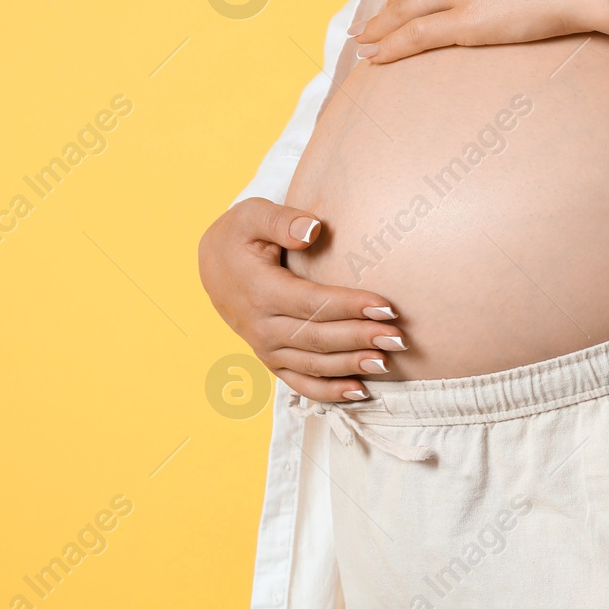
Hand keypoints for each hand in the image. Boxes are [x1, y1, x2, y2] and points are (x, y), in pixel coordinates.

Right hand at [197, 198, 404, 402]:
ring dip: (351, 366)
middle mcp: (262, 326)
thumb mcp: (252, 215)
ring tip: (386, 362)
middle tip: (397, 338)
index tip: (385, 306)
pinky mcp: (271, 360)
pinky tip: (360, 392)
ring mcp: (265, 348)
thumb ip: (281, 220)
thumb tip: (312, 230)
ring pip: (313, 365)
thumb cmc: (239, 236)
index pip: (312, 303)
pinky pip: (300, 384)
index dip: (350, 307)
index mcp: (261, 291)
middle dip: (360, 339)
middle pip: (318, 338)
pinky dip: (329, 393)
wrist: (211, 265)